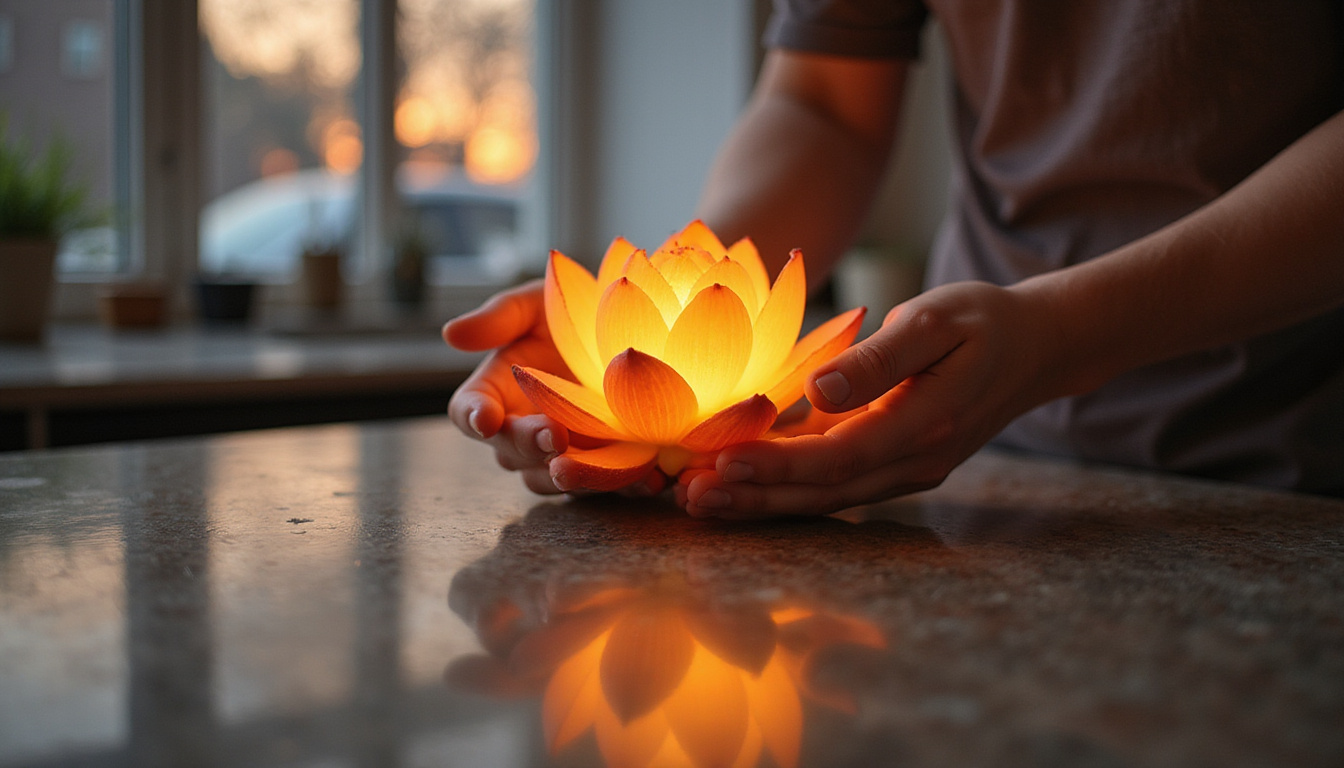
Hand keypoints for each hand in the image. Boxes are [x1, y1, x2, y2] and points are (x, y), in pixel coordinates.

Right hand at [443, 281, 665, 496]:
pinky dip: (626, 485)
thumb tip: (451, 334)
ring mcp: (562, 454)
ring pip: (553, 478)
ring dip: (572, 475)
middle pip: (511, 452)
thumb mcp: (536, 304)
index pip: (467, 412)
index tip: (485, 418)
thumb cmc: (570, 310)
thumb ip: (499, 317)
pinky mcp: (604, 467)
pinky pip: (608, 486)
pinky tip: (648, 477)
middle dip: (530, 445)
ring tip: (592, 464)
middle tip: (554, 433)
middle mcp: (521, 431)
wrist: (631, 326)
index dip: (473, 416)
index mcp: (494, 392)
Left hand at [678, 281, 1066, 517]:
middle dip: (751, 496)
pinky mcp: (890, 465)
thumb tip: (820, 388)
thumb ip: (880, 358)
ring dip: (759, 500)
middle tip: (686, 498)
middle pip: (820, 492)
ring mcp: (902, 471)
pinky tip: (735, 481)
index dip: (778, 463)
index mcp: (924, 425)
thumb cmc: (983, 321)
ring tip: (695, 501)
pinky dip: (782, 486)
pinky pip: (830, 485)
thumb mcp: (937, 319)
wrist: (1035, 348)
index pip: (838, 456)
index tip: (721, 459)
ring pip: (821, 497)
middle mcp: (913, 462)